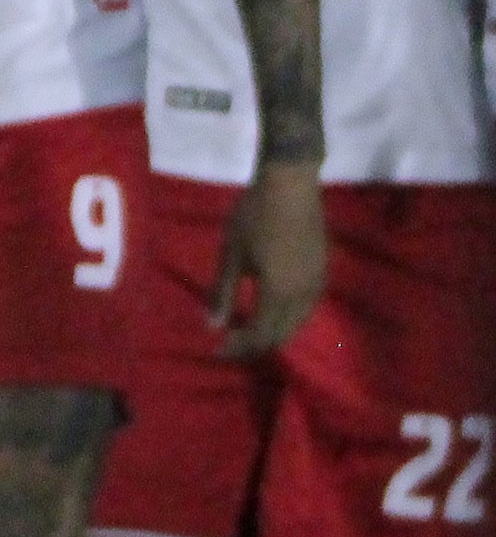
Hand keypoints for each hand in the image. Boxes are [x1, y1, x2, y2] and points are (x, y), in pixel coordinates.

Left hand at [213, 158, 327, 360]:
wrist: (290, 186)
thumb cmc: (253, 217)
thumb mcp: (231, 255)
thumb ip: (222, 293)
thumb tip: (212, 327)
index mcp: (278, 293)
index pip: (258, 335)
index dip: (237, 347)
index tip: (216, 350)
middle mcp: (303, 296)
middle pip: (280, 335)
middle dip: (254, 346)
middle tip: (229, 345)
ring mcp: (318, 284)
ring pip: (297, 324)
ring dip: (273, 333)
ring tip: (247, 331)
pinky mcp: (323, 272)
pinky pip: (307, 309)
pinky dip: (287, 319)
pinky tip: (271, 311)